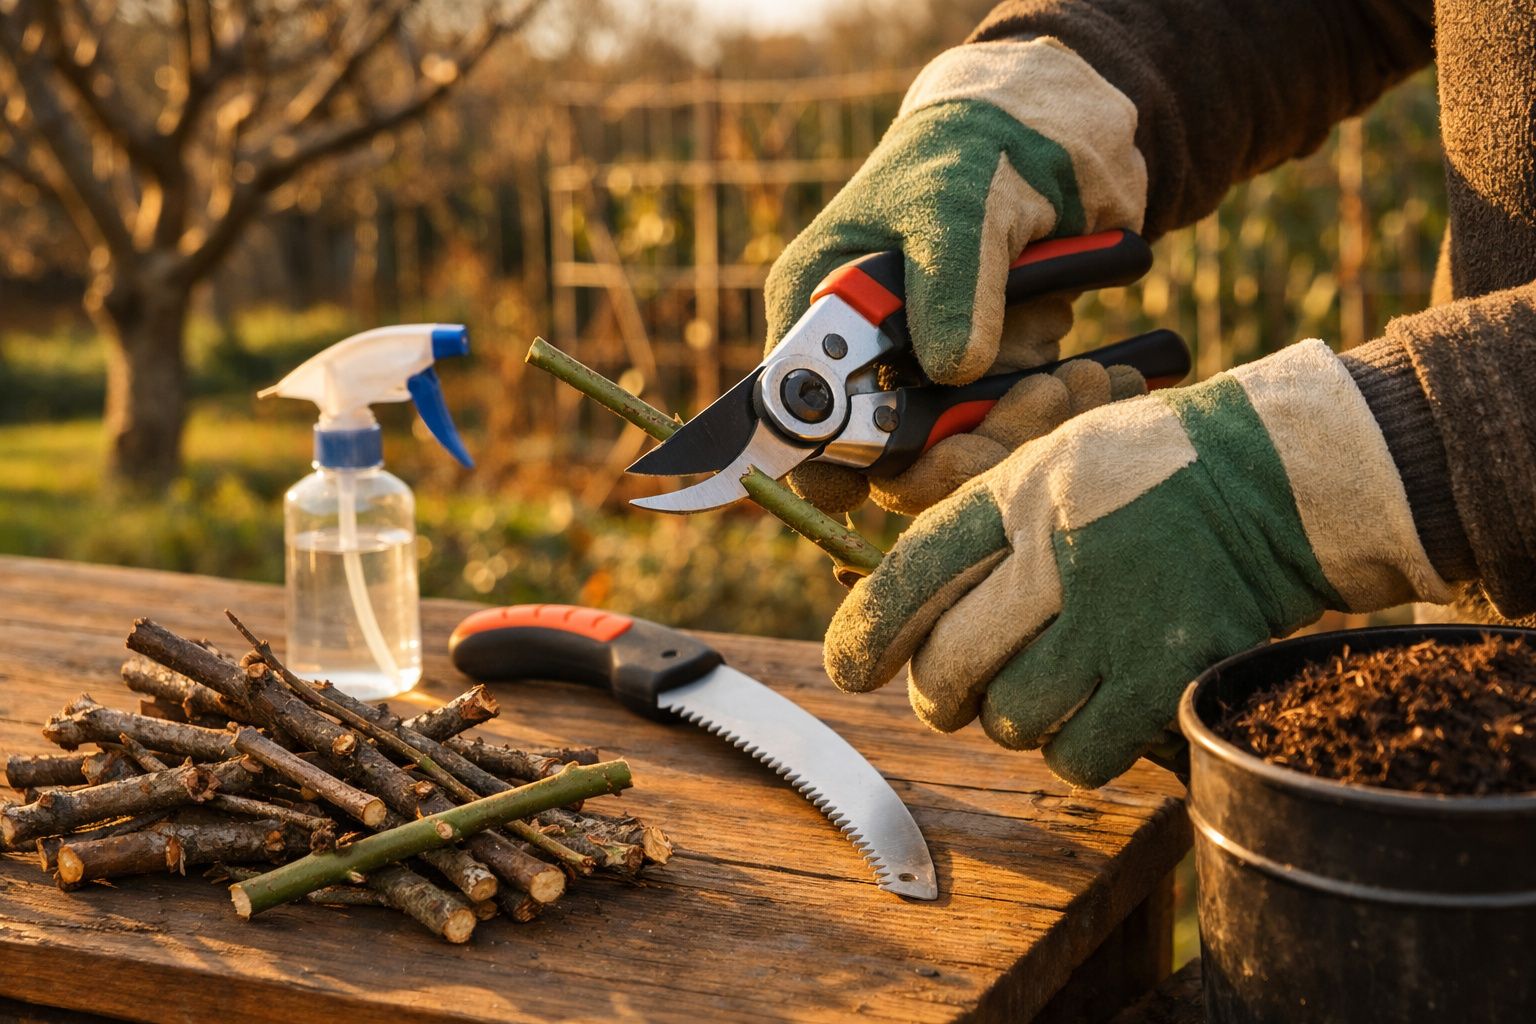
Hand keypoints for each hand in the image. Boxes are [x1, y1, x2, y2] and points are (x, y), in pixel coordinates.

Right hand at [763, 37, 1146, 513]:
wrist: (1057, 138)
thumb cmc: (975, 151)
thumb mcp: (956, 208)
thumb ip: (950, 287)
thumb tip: (953, 372)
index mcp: (820, 308)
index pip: (802, 417)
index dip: (831, 464)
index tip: (885, 477)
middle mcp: (865, 358)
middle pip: (893, 459)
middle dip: (971, 446)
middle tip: (1042, 396)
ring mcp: (929, 378)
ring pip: (965, 454)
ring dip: (1031, 427)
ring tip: (1087, 377)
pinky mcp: (990, 386)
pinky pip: (1018, 435)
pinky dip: (1067, 415)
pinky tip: (1113, 378)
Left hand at [824, 341, 1451, 786]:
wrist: (1284, 479)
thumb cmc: (1156, 471)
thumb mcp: (1056, 461)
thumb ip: (982, 525)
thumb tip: (902, 608)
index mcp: (1023, 494)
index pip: (914, 575)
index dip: (867, 632)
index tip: (849, 668)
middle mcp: (1060, 556)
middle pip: (951, 667)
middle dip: (938, 693)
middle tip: (952, 693)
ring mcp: (1118, 620)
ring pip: (1011, 719)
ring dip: (1013, 717)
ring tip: (1043, 685)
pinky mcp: (1170, 674)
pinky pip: (1082, 755)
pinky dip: (1076, 749)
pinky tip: (1094, 711)